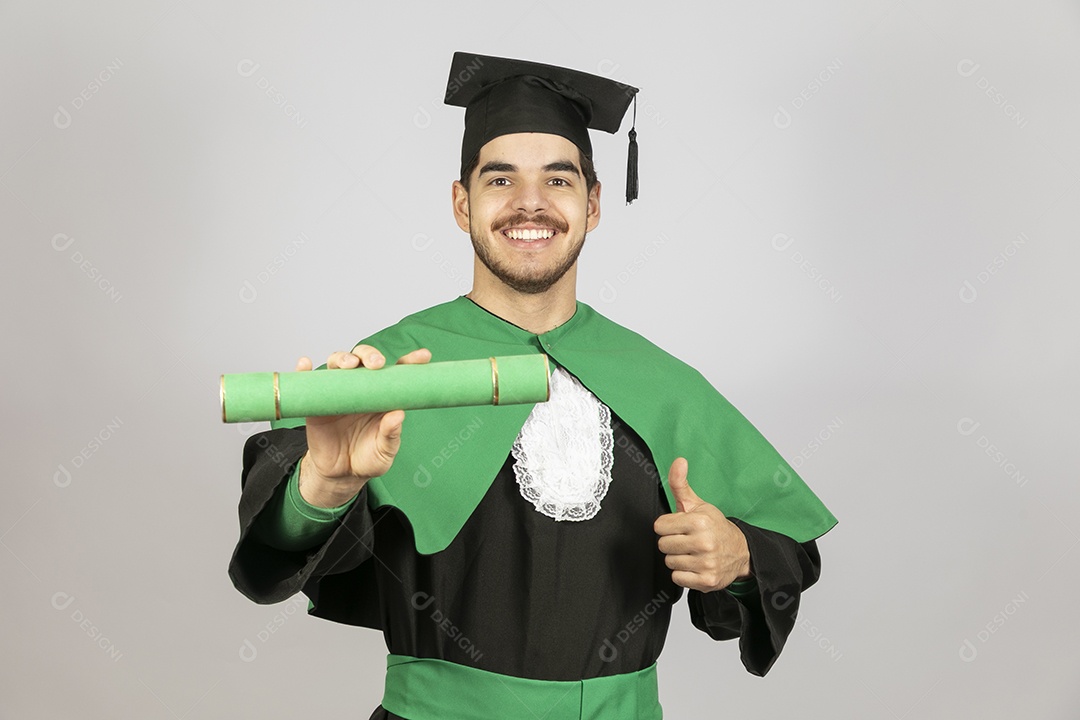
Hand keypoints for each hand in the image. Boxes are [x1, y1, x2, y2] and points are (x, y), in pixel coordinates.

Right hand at [296, 345, 430, 506]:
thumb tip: (397, 415)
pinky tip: (305, 363)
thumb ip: (390, 435)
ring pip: (338, 364)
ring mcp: (339, 392)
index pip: (396, 373)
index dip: (410, 361)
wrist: (340, 474)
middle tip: (376, 364)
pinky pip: (309, 382)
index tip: (422, 357)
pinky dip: (304, 370)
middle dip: (370, 355)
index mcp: (383, 396)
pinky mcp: (317, 402)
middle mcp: (361, 388)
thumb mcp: (384, 451)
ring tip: (349, 365)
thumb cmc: (367, 459)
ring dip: (343, 359)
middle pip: (364, 360)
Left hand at [654, 457, 751, 592]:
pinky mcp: (706, 580)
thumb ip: (680, 484)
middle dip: (672, 542)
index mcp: (699, 521)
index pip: (659, 527)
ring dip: (678, 558)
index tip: (680, 527)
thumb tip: (678, 461)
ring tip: (693, 552)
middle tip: (687, 540)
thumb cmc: (714, 526)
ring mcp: (706, 563)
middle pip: (663, 545)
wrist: (740, 552)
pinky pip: (677, 578)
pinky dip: (684, 574)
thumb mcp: (698, 504)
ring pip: (669, 562)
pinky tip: (695, 565)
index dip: (668, 526)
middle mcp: (703, 542)